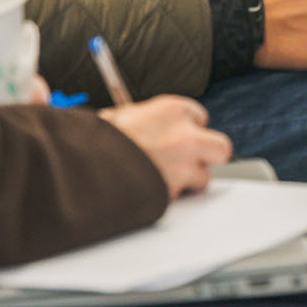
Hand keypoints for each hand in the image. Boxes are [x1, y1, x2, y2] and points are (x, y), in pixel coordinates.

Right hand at [98, 96, 233, 196]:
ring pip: (205, 176)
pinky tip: (153, 191)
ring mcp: (183, 163)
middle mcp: (184, 134)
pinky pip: (183, 196)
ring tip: (164, 180)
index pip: (199, 116)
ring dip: (188, 181)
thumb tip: (145, 125)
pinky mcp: (175, 188)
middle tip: (190, 161)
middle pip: (220, 147)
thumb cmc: (97, 140)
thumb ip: (145, 119)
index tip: (178, 136)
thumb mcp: (122, 116)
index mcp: (170, 109)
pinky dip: (172, 196)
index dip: (188, 129)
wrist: (85, 166)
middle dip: (208, 156)